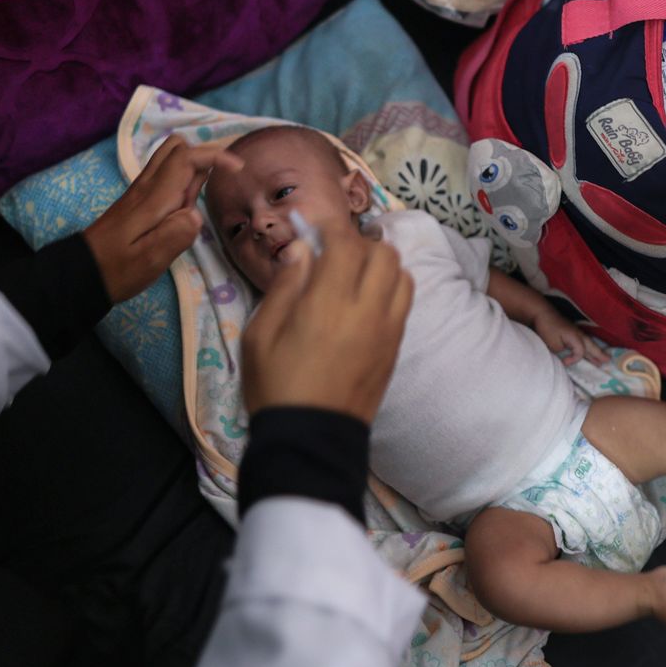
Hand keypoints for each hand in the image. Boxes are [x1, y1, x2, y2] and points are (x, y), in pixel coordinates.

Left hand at [83, 135, 242, 303]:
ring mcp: (142, 192)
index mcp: (154, 198)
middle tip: (220, 180)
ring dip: (194, 166)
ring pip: (171, 158)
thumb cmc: (117, 270)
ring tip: (204, 195)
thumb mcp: (149, 261)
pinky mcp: (140, 202)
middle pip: (176, 147)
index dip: (215, 156)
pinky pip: (166, 176)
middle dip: (204, 153)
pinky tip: (187, 205)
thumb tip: (195, 213)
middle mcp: (148, 187)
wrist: (82, 273)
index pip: (186, 158)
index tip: (238, 168)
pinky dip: (184, 179)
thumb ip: (175, 235)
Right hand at [242, 228, 414, 423]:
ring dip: (381, 265)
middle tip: (334, 253)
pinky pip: (405, 302)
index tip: (316, 227)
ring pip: (402, 274)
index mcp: (327, 304)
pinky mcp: (396, 348)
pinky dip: (391, 288)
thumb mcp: (260, 335)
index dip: (331, 227)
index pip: (345, 243)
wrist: (310, 440)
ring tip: (354, 274)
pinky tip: (366, 301)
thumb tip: (302, 249)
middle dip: (359, 243)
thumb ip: (284, 286)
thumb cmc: (276, 387)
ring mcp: (387, 330)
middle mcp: (366, 311)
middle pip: (383, 252)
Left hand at [532, 306, 607, 365]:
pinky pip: (584, 341)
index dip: (574, 359)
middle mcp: (578, 334)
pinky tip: (590, 350)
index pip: (581, 352)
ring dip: (595, 351)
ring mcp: (576, 332)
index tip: (564, 362)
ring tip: (603, 358)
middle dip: (599, 354)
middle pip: (591, 346)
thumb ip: (562, 352)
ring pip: (589, 343)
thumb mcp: (553, 344)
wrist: (541, 313)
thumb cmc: (547, 328)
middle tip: (608, 361)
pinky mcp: (571, 331)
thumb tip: (566, 354)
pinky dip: (589, 347)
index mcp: (575, 337)